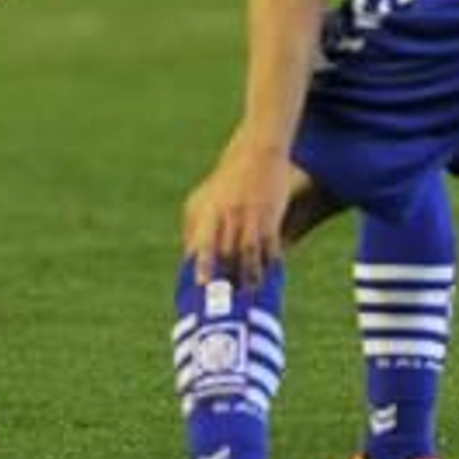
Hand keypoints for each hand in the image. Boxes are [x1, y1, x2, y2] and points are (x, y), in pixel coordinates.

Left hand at [182, 146, 290, 287]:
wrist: (255, 154)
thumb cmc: (225, 182)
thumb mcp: (202, 200)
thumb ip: (194, 229)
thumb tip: (188, 260)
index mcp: (207, 214)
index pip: (202, 246)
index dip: (201, 268)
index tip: (201, 288)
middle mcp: (226, 216)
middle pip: (225, 255)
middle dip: (225, 279)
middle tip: (226, 303)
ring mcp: (248, 216)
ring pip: (248, 253)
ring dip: (249, 276)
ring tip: (250, 295)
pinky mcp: (269, 216)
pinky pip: (269, 245)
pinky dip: (269, 263)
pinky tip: (270, 276)